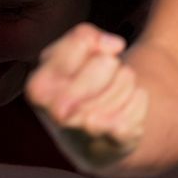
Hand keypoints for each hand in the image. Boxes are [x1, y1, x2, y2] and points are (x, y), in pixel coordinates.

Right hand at [26, 23, 147, 171]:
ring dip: (125, 82)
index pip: (81, 41)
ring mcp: (90, 130)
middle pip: (106, 61)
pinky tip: (126, 112)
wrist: (93, 141)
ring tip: (111, 98)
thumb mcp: (66, 57)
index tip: (85, 61)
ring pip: (126, 77)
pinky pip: (140, 98)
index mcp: (38, 89)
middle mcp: (59, 113)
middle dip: (109, 65)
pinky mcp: (120, 140)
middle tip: (101, 83)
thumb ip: (82, 37)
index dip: (91, 44)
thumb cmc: (77, 89)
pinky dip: (139, 98)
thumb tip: (115, 45)